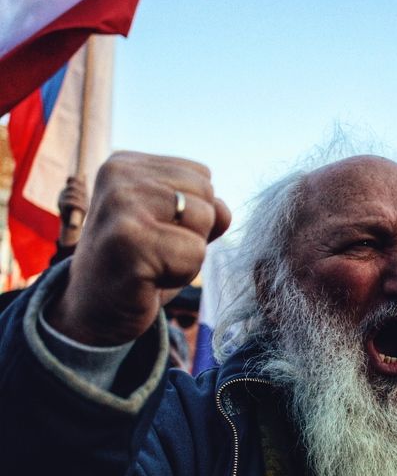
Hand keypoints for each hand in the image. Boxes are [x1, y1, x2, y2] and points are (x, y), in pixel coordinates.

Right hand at [46, 152, 230, 345]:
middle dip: (194, 232)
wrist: (94, 311)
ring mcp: (120, 204)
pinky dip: (183, 273)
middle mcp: (119, 175)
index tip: (154, 233)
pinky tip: (149, 278)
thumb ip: (205, 208)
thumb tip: (222, 211)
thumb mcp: (174, 225)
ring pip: (205, 219)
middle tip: (155, 251)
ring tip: (153, 262)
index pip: (202, 176)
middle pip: (207, 195)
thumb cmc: (139, 264)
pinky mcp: (127, 240)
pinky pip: (195, 252)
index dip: (191, 214)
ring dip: (190, 253)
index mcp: (126, 164)